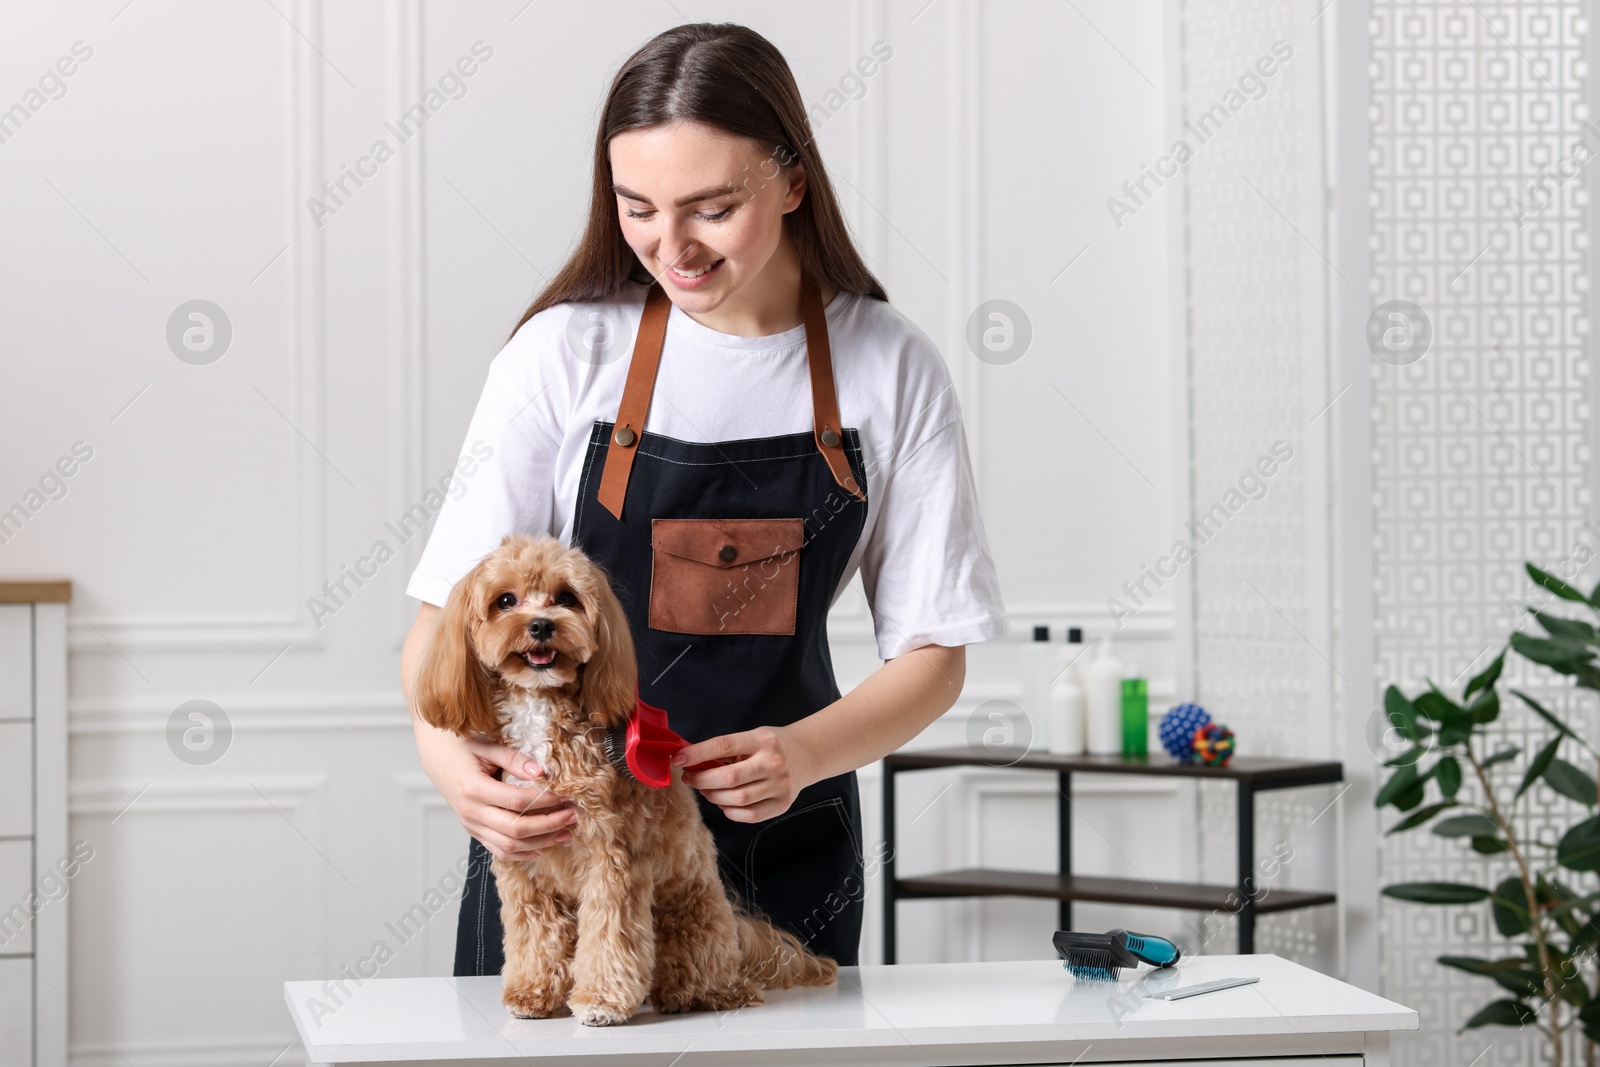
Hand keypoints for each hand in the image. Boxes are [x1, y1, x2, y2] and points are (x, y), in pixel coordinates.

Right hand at [420, 726, 578, 861]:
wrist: (436, 758)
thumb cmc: (461, 747)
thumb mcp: (487, 746)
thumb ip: (514, 759)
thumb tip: (541, 772)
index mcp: (473, 788)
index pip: (516, 802)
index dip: (543, 801)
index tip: (564, 795)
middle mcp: (471, 812)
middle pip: (516, 829)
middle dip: (549, 825)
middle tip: (572, 815)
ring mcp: (471, 825)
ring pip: (509, 846)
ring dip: (541, 842)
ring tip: (566, 833)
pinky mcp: (474, 832)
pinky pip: (499, 851)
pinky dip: (523, 853)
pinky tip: (543, 846)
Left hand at [670, 725, 815, 822]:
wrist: (808, 754)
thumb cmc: (772, 746)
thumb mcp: (752, 737)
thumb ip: (726, 750)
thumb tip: (691, 763)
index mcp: (762, 740)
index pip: (724, 746)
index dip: (697, 754)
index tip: (678, 759)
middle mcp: (773, 763)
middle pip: (729, 777)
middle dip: (702, 780)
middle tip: (691, 778)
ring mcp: (779, 786)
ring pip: (737, 799)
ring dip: (713, 796)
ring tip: (707, 789)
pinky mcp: (782, 804)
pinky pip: (748, 815)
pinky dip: (729, 811)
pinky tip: (725, 802)